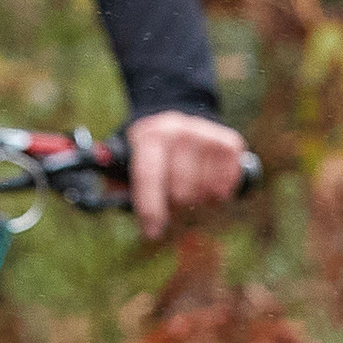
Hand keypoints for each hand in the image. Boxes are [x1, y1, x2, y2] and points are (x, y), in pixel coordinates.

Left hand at [125, 110, 246, 241]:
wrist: (178, 110)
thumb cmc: (150, 150)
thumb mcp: (129, 159)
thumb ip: (119, 184)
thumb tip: (114, 204)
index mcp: (150, 137)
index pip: (149, 176)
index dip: (151, 208)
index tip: (152, 232)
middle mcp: (178, 131)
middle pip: (182, 191)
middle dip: (177, 203)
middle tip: (174, 197)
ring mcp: (206, 135)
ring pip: (206, 191)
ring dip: (199, 198)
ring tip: (192, 187)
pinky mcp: (229, 142)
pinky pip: (228, 182)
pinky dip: (220, 191)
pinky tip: (210, 183)